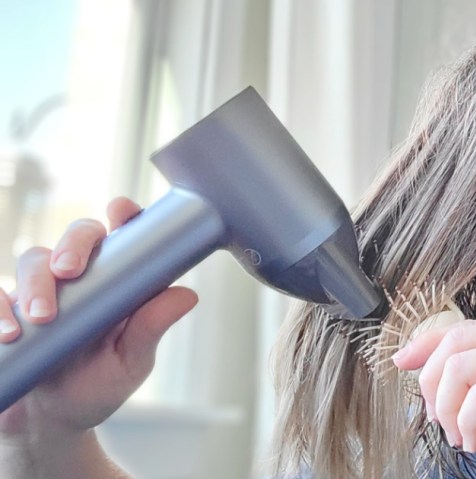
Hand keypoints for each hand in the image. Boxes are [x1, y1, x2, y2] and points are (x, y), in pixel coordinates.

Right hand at [0, 197, 197, 441]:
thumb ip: (149, 329)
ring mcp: (40, 290)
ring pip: (34, 259)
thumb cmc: (96, 386)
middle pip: (77, 236)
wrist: (47, 423)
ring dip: (36, 283)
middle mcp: (80, 278)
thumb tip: (187, 295)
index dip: (125, 216)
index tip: (122, 211)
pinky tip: (8, 334)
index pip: (124, 238)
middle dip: (72, 246)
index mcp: (117, 281)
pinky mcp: (6, 309)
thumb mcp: (129, 362)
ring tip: (41, 318)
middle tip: (69, 271)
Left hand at [393, 318, 475, 476]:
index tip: (402, 362)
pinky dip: (468, 421)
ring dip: (449, 409)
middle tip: (440, 421)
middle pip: (454, 344)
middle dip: (432, 385)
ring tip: (461, 435)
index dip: (425, 344)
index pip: (461, 328)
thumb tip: (418, 364)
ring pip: (460, 369)